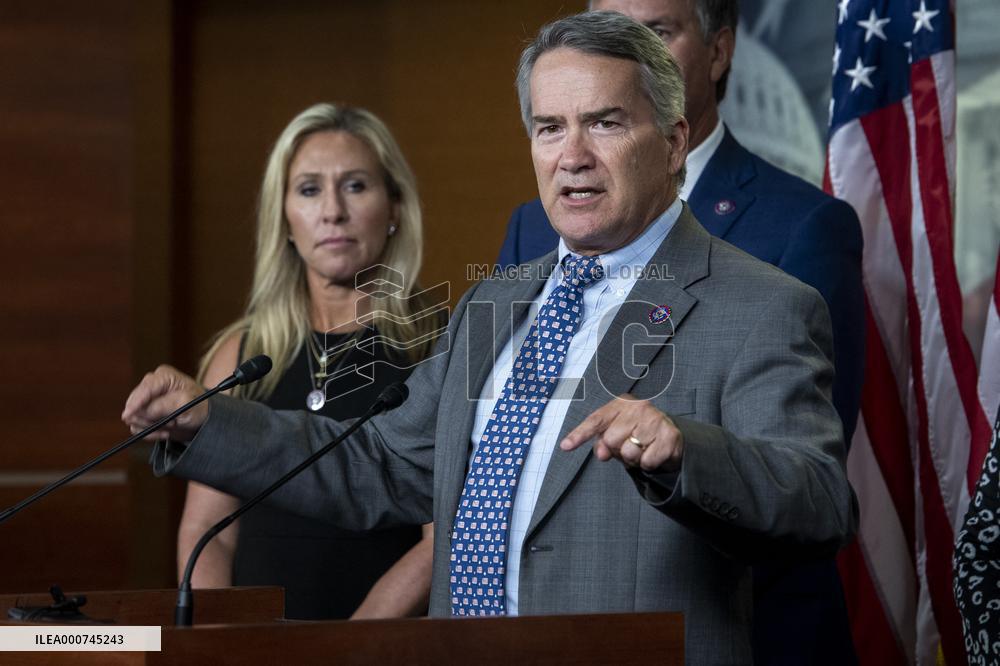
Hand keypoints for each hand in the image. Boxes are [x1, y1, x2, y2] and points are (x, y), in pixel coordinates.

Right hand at [121, 365, 207, 441]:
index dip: (136, 402)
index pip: (145, 389)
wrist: (202, 420)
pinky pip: (136, 426)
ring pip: (134, 417)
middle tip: (172, 423)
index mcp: (164, 376)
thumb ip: (165, 405)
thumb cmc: (199, 407)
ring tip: (172, 425)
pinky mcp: (143, 413)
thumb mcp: (187, 404)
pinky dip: (149, 432)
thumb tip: (143, 411)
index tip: (129, 415)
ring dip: (151, 426)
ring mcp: (146, 399)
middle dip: (150, 417)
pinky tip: (165, 432)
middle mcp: (151, 385)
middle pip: (135, 403)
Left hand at [560, 394, 682, 471]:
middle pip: (611, 439)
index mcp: (622, 403)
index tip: (565, 446)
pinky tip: (654, 453)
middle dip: (618, 450)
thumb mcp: (617, 435)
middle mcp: (639, 407)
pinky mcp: (670, 435)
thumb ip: (602, 443)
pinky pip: (647, 461)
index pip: (596, 420)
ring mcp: (656, 419)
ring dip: (634, 459)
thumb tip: (602, 453)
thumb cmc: (637, 434)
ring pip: (630, 452)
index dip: (579, 434)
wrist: (670, 437)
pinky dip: (648, 464)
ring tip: (642, 449)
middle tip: (630, 445)